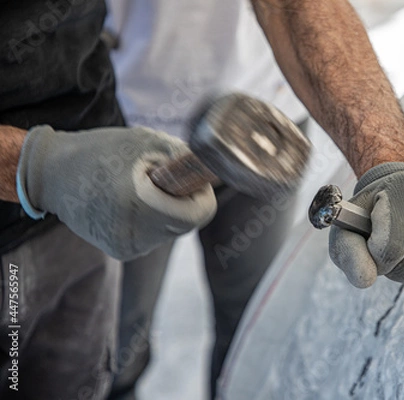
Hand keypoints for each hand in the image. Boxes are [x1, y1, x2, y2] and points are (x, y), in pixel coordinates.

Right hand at [16, 125, 216, 259]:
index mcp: (139, 206)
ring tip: (136, 189)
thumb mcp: (148, 143)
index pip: (199, 214)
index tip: (186, 177)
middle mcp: (133, 235)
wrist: (53, 174)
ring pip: (171, 230)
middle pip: (186, 223)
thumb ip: (185, 159)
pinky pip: (153, 236)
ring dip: (165, 209)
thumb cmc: (101, 152)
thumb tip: (212, 172)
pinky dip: (151, 219)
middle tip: (156, 178)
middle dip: (181, 200)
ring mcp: (126, 248)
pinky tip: (127, 203)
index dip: (200, 193)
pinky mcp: (121, 251)